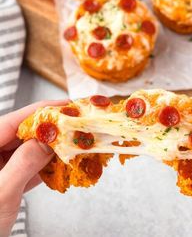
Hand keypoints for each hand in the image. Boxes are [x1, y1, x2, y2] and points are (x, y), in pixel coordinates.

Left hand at [0, 100, 67, 236]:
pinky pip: (29, 166)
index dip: (44, 111)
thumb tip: (48, 139)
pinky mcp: (6, 179)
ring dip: (52, 151)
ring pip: (30, 149)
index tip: (68, 107)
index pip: (16, 119)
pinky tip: (59, 168)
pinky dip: (45, 168)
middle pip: (26, 132)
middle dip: (52, 132)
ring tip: (72, 148)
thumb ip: (24, 163)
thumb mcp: (1, 192)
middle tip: (75, 130)